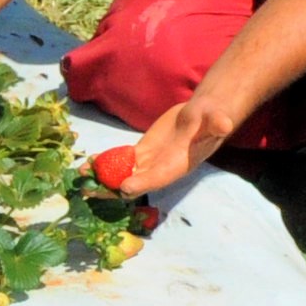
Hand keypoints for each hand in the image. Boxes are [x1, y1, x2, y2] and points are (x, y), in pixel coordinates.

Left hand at [97, 97, 235, 197]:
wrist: (204, 114)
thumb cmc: (211, 118)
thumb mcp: (215, 118)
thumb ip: (216, 123)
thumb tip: (224, 123)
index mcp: (178, 165)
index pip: (159, 177)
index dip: (142, 183)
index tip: (124, 187)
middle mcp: (161, 168)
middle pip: (136, 182)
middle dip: (113, 187)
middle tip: (91, 190)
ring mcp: (150, 162)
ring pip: (124, 173)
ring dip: (104, 178)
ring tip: (81, 179)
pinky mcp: (142, 152)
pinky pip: (122, 161)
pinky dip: (106, 163)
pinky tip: (88, 165)